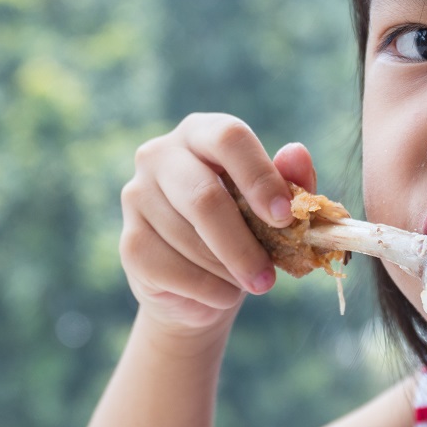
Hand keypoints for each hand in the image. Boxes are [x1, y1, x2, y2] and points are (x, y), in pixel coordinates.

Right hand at [118, 114, 315, 334]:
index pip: (229, 138)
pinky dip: (208, 290)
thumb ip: (290, 181)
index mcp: (201, 133)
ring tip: (249, 283)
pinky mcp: (129, 243)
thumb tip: (297, 154)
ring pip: (190, 240)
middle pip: (204, 196)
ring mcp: (137, 197)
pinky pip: (174, 270)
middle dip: (242, 244)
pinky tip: (221, 293)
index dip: (260, 176)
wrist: (201, 286)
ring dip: (229, 272)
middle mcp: (160, 155)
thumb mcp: (272, 207)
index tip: (285, 216)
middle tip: (268, 278)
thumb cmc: (243, 231)